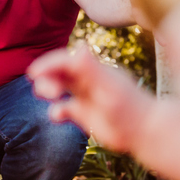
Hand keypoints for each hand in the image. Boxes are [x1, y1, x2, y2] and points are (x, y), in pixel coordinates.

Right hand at [28, 47, 153, 153]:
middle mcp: (88, 81)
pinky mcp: (85, 115)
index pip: (66, 60)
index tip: (34, 72)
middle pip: (60, 71)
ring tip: (49, 96)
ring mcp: (86, 97)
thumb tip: (79, 47)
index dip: (49, 63)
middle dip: (48, 76)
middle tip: (47, 91)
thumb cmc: (129, 107)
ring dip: (49, 88)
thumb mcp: (109, 87)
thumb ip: (92, 70)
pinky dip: (56, 111)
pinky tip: (56, 117)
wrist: (146, 131)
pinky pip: (64, 109)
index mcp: (94, 71)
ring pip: (60, 86)